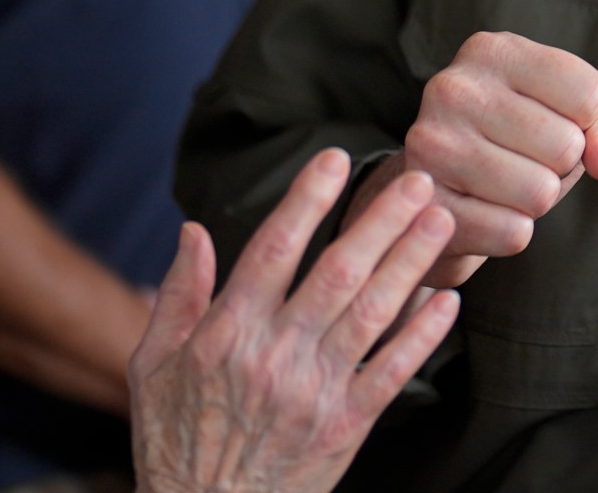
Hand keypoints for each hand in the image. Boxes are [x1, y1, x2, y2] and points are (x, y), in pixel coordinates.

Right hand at [130, 147, 460, 492]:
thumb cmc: (174, 440)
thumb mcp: (151, 367)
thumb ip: (177, 296)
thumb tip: (192, 231)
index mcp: (227, 334)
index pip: (273, 250)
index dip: (307, 200)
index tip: (336, 158)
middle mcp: (275, 356)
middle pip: (338, 274)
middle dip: (381, 221)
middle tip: (417, 179)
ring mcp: (315, 392)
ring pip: (372, 315)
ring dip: (411, 263)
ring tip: (441, 220)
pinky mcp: (345, 427)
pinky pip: (392, 373)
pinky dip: (421, 336)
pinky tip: (445, 300)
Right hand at [358, 31, 597, 286]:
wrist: (444, 192)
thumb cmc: (523, 143)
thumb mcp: (577, 116)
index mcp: (492, 51)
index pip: (590, 95)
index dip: (586, 124)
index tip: (553, 123)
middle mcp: (454, 87)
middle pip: (567, 147)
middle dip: (560, 166)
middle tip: (526, 160)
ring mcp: (432, 145)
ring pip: (540, 193)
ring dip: (537, 201)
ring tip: (505, 184)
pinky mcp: (428, 203)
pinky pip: (511, 233)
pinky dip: (512, 232)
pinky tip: (486, 213)